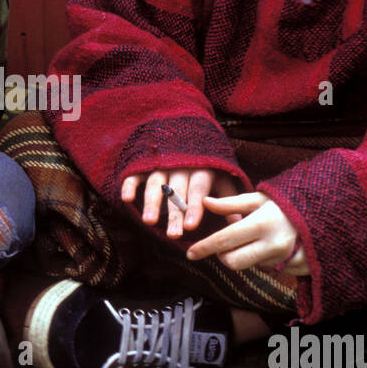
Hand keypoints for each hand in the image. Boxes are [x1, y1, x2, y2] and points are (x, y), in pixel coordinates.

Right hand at [120, 169, 243, 237]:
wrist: (187, 132)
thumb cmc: (208, 166)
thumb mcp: (221, 178)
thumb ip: (228, 199)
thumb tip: (240, 222)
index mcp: (201, 168)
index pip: (197, 188)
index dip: (194, 206)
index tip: (191, 226)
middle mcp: (180, 165)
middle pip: (176, 191)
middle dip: (174, 213)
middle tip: (173, 235)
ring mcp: (160, 164)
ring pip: (155, 183)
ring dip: (152, 202)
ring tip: (149, 222)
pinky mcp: (144, 165)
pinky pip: (135, 174)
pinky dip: (129, 185)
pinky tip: (126, 199)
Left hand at [185, 191, 310, 275]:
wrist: (328, 211)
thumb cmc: (289, 202)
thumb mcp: (260, 198)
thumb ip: (231, 203)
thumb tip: (205, 202)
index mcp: (261, 223)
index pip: (224, 240)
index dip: (204, 247)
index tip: (190, 253)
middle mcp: (273, 244)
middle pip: (233, 262)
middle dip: (224, 255)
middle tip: (228, 243)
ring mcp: (285, 259)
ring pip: (250, 266)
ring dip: (247, 255)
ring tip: (260, 238)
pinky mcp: (295, 268)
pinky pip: (269, 269)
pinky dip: (265, 260)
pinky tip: (275, 246)